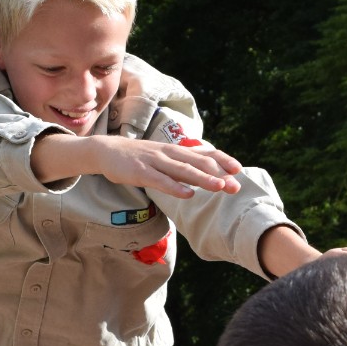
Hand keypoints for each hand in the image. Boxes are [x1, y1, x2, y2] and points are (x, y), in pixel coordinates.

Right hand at [88, 136, 242, 199]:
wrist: (107, 151)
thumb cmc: (139, 157)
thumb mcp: (165, 157)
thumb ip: (184, 164)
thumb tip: (207, 172)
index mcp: (176, 151)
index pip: (205, 153)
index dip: (222, 160)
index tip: (238, 170)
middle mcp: (169, 154)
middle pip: (199, 163)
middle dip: (219, 174)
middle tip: (235, 186)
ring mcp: (155, 162)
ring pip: (183, 171)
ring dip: (203, 179)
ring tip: (219, 187)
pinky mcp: (141, 172)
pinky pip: (161, 181)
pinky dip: (175, 187)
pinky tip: (188, 194)